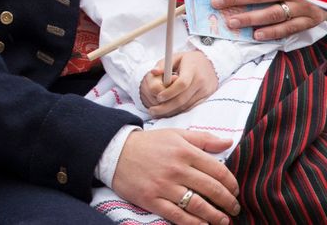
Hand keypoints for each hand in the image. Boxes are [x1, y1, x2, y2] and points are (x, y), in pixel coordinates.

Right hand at [112, 129, 239, 224]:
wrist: (115, 151)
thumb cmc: (149, 143)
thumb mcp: (176, 135)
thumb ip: (203, 139)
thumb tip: (229, 142)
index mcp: (184, 151)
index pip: (218, 170)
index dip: (232, 184)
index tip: (236, 191)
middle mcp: (177, 169)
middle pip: (212, 189)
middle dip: (228, 202)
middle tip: (234, 208)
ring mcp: (164, 186)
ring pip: (198, 206)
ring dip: (216, 216)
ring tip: (224, 220)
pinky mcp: (151, 199)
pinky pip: (178, 216)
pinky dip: (194, 224)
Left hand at [140, 52, 217, 117]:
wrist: (210, 63)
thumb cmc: (188, 60)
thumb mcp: (175, 57)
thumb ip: (162, 64)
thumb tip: (153, 72)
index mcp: (192, 69)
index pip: (182, 84)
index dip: (169, 92)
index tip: (158, 97)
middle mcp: (201, 81)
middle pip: (183, 98)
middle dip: (166, 107)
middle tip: (152, 111)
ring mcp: (205, 91)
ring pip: (186, 105)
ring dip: (171, 111)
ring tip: (157, 112)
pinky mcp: (207, 97)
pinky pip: (192, 107)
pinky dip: (180, 111)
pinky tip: (169, 112)